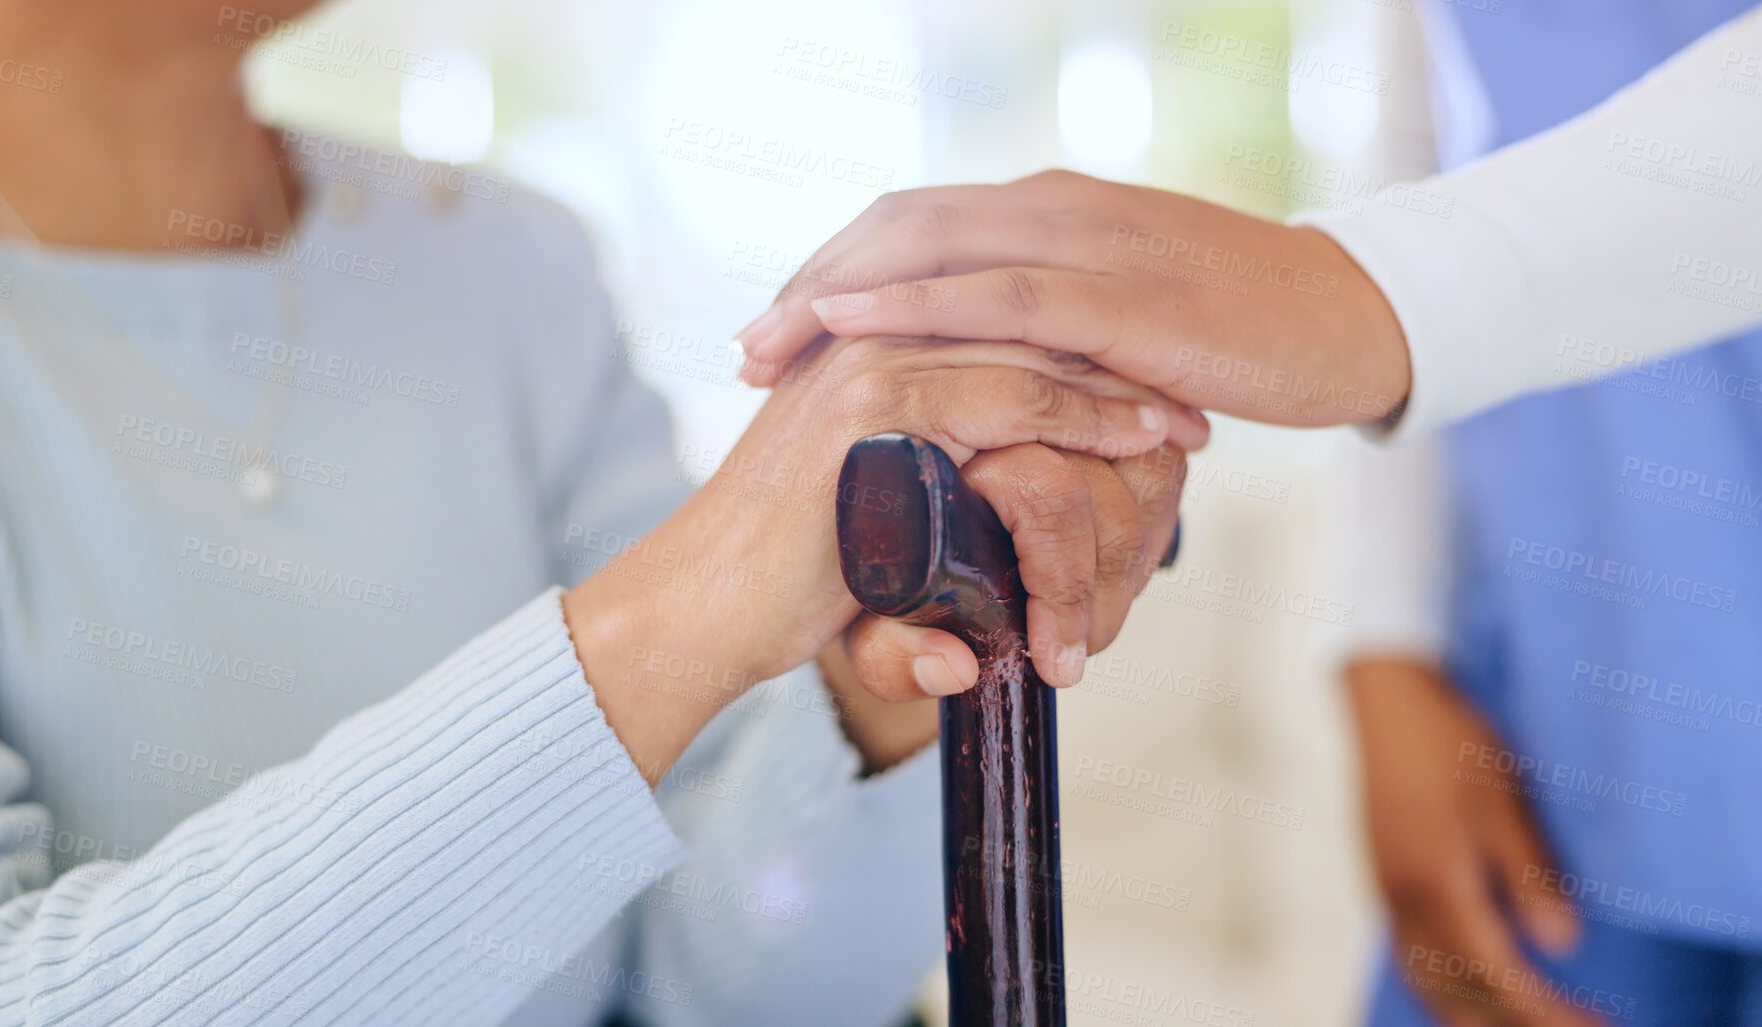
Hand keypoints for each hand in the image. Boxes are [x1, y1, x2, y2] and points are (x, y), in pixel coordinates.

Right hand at [564, 336, 1205, 780]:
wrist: (701, 611)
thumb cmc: (777, 587)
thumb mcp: (867, 546)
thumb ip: (919, 564)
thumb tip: (968, 656)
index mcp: (861, 341)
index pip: (994, 314)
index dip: (1080, 344)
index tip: (1152, 382)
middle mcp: (865, 332)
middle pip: (1024, 316)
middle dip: (1116, 355)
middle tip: (1193, 394)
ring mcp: (869, 361)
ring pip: (1030, 351)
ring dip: (1117, 388)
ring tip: (1183, 423)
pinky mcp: (876, 405)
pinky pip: (1010, 397)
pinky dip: (1085, 417)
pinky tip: (1138, 436)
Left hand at [734, 169, 1410, 428]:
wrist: (1351, 321)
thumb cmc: (1238, 333)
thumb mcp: (1125, 321)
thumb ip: (1056, 332)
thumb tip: (996, 381)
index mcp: (1053, 212)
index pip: (918, 225)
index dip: (838, 271)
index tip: (779, 328)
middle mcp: (1057, 210)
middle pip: (899, 226)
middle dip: (812, 284)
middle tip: (747, 348)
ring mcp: (1089, 245)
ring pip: (930, 249)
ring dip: (834, 296)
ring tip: (767, 348)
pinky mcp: (1123, 297)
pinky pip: (998, 296)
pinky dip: (913, 305)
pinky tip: (850, 328)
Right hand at [1347, 658, 1590, 1026]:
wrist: (1384, 698)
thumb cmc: (1449, 742)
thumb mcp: (1503, 803)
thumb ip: (1528, 875)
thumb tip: (1561, 943)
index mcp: (1437, 884)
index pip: (1497, 974)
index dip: (1544, 1011)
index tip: (1590, 1026)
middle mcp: (1404, 899)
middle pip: (1454, 992)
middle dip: (1509, 1022)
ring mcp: (1386, 890)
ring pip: (1424, 978)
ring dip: (1469, 1014)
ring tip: (1513, 1023)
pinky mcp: (1380, 875)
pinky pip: (1407, 954)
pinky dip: (1439, 986)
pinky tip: (1460, 983)